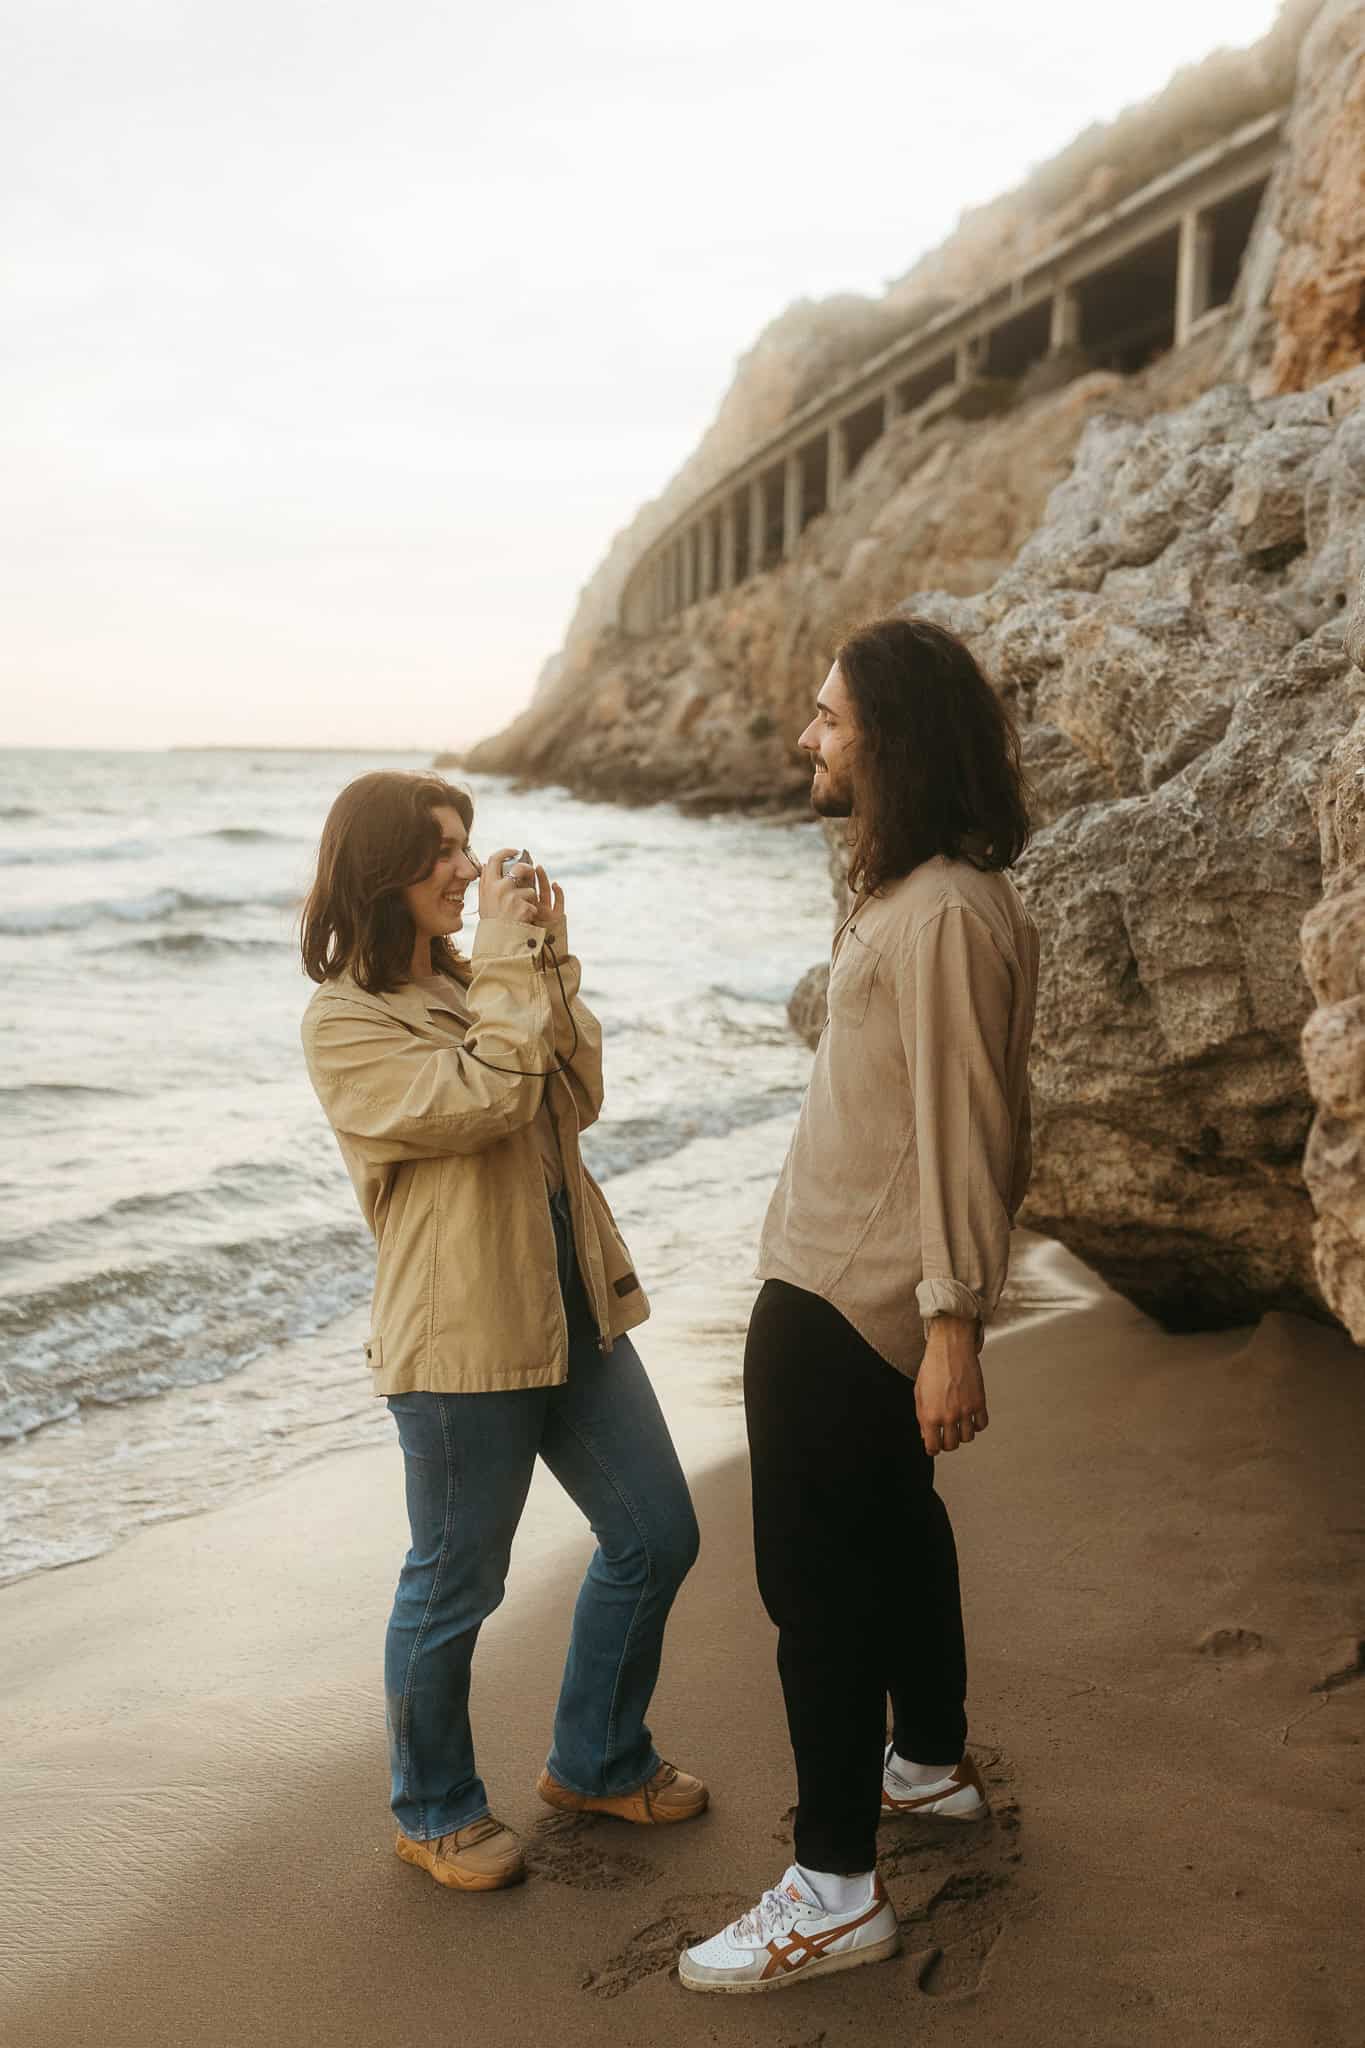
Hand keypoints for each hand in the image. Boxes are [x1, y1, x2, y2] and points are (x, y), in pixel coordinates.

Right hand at [477, 849, 563, 927]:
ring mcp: (511, 897)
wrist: (497, 943)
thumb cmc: (492, 922)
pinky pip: (533, 905)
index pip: (495, 859)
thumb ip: (486, 884)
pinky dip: (531, 913)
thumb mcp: (484, 901)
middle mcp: (498, 888)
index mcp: (487, 885)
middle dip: (529, 870)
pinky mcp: (522, 906)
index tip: (515, 852)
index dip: (506, 852)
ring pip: (530, 890)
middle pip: (519, 868)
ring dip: (529, 901)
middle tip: (531, 873)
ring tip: (520, 913)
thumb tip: (487, 864)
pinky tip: (523, 921)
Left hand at [915, 1314, 988, 1456]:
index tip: (934, 1446)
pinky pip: (981, 1425)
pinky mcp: (979, 1402)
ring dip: (963, 1434)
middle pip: (951, 1445)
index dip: (933, 1448)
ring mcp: (965, 1411)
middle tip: (946, 1435)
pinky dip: (977, 1425)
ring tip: (959, 1425)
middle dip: (947, 1442)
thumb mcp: (919, 1392)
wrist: (950, 1348)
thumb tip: (926, 1434)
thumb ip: (922, 1416)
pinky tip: (971, 1418)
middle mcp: (948, 1416)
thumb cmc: (932, 1367)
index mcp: (929, 1415)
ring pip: (968, 1438)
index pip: (933, 1447)